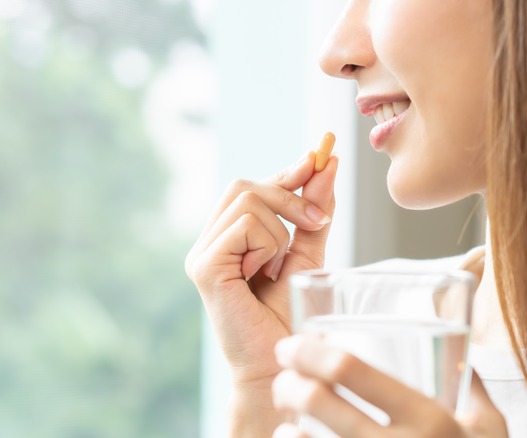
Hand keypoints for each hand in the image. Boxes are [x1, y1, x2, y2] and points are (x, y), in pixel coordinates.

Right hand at [185, 152, 337, 385]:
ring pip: (249, 201)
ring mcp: (202, 253)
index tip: (318, 158)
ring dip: (280, 231)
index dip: (285, 172)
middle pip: (247, 185)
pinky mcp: (204, 267)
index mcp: (229, 238)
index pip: (252, 187)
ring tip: (276, 269)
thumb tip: (324, 163)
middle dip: (290, 195)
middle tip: (320, 220)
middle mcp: (210, 241)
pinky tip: (263, 275)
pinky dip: (267, 246)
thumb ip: (313, 214)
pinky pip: (244, 226)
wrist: (279, 364)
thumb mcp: (308, 256)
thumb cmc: (289, 318)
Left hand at [271, 335, 508, 437]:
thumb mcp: (491, 429)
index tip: (292, 344)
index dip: (311, 351)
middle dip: (288, 382)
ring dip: (284, 424)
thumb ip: (475, 389)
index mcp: (428, 419)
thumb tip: (463, 358)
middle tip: (284, 377)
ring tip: (285, 414)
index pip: (352, 370)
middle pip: (318, 402)